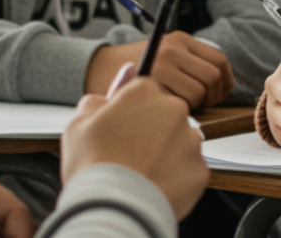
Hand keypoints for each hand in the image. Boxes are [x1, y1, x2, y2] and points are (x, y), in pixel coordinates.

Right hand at [63, 78, 208, 218]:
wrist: (113, 208)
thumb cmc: (92, 165)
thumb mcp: (79, 123)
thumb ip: (102, 96)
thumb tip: (125, 73)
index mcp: (144, 92)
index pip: (143, 90)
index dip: (130, 110)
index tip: (123, 126)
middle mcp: (174, 110)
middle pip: (165, 114)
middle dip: (151, 130)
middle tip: (128, 152)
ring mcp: (191, 140)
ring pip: (180, 141)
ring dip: (165, 152)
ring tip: (140, 171)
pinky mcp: (201, 169)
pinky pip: (189, 168)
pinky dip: (176, 176)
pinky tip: (154, 183)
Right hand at [85, 32, 233, 108]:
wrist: (94, 69)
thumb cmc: (132, 70)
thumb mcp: (161, 53)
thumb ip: (187, 63)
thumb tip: (222, 82)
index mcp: (179, 40)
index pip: (219, 61)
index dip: (224, 82)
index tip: (217, 94)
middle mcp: (173, 50)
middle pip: (213, 78)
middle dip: (212, 96)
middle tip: (198, 105)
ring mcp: (163, 67)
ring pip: (199, 93)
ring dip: (194, 107)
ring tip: (176, 109)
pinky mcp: (152, 86)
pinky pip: (181, 107)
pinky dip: (178, 115)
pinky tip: (166, 113)